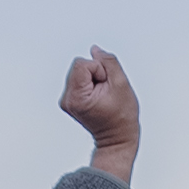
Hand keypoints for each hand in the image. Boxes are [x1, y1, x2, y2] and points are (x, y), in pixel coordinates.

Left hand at [61, 46, 139, 181]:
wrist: (117, 138)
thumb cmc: (122, 117)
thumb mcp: (121, 84)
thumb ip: (108, 62)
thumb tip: (95, 50)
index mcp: (76, 97)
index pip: (82, 64)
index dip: (99, 70)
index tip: (106, 87)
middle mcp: (67, 99)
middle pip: (79, 66)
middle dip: (95, 74)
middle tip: (105, 93)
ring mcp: (66, 101)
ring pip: (79, 71)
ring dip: (93, 79)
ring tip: (102, 96)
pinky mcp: (69, 100)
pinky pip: (79, 79)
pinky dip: (90, 84)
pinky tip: (97, 98)